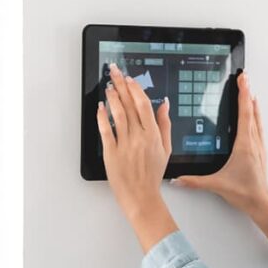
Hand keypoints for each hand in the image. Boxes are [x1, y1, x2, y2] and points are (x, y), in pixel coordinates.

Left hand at [96, 62, 171, 217]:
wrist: (141, 196)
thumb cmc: (153, 174)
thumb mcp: (166, 148)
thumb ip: (165, 124)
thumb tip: (164, 104)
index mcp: (153, 135)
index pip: (143, 105)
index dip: (135, 89)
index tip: (130, 79)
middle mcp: (139, 137)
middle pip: (129, 105)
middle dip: (121, 85)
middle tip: (114, 71)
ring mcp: (124, 145)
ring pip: (117, 115)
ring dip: (112, 97)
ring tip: (108, 86)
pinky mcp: (111, 152)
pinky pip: (106, 131)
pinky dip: (102, 117)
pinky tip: (100, 107)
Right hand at [172, 71, 267, 214]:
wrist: (261, 203)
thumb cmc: (244, 193)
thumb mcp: (216, 184)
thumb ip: (194, 181)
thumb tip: (177, 178)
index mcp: (244, 145)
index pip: (244, 113)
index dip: (243, 94)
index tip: (243, 80)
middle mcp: (253, 142)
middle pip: (251, 111)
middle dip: (247, 92)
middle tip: (245, 77)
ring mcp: (258, 146)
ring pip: (257, 119)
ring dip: (253, 103)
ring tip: (250, 91)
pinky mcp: (260, 152)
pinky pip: (259, 128)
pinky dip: (256, 117)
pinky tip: (255, 115)